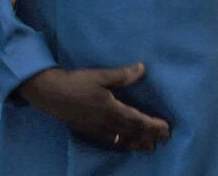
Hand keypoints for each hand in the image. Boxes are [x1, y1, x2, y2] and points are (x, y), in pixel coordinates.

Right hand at [18, 63, 169, 151]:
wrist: (50, 94)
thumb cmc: (76, 82)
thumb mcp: (100, 75)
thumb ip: (122, 75)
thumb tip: (143, 68)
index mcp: (111, 109)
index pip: (137, 120)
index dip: (153, 126)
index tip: (167, 129)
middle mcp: (106, 124)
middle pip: (132, 133)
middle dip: (149, 137)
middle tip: (164, 140)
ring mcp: (96, 130)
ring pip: (121, 140)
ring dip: (137, 144)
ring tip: (149, 147)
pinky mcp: (88, 132)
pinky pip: (109, 142)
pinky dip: (121, 145)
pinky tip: (124, 145)